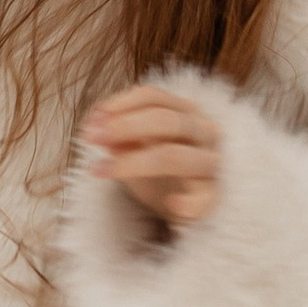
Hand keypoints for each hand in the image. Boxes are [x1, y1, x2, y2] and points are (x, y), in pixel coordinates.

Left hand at [82, 83, 223, 231]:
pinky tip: (173, 204)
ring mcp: (211, 164)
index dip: (121, 104)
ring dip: (135, 162)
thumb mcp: (137, 149)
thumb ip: (119, 136)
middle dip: (126, 126)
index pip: (154, 97)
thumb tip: (94, 125)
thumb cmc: (161, 173)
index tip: (92, 119)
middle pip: (168, 121)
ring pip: (178, 156)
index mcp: (185, 112)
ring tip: (102, 171)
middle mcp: (204, 132)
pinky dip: (190, 202)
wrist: (186, 209)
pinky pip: (206, 199)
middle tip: (93, 138)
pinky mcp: (214, 197)